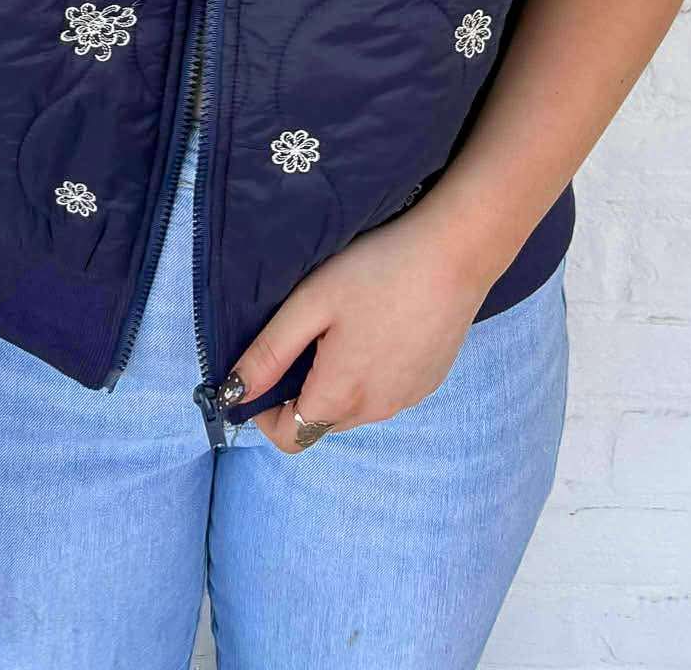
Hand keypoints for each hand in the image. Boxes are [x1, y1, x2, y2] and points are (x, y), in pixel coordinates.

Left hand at [224, 202, 509, 453]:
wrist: (456, 253)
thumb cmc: (378, 270)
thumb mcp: (312, 302)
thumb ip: (270, 352)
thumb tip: (234, 391)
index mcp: (340, 395)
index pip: (289, 437)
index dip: (264, 411)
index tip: (263, 369)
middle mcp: (376, 411)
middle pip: (321, 422)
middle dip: (301, 392)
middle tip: (305, 335)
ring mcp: (407, 399)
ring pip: (355, 408)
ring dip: (338, 383)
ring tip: (345, 326)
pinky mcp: (429, 382)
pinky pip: (386, 392)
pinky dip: (371, 373)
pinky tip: (379, 327)